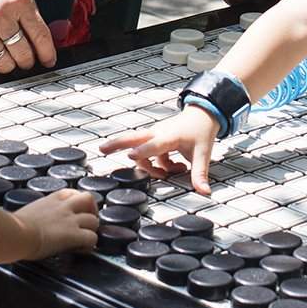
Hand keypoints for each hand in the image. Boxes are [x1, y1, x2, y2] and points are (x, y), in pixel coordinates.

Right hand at [0, 0, 56, 73]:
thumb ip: (32, 10)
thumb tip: (48, 35)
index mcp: (19, 1)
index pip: (40, 36)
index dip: (47, 53)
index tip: (49, 61)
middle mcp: (0, 16)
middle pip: (23, 55)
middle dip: (28, 61)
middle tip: (27, 59)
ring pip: (3, 63)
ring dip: (9, 64)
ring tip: (8, 57)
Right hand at [15, 189, 98, 257]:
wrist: (15, 234)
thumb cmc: (13, 226)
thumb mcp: (25, 213)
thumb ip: (33, 215)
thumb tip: (25, 224)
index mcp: (50, 200)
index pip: (71, 193)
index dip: (77, 201)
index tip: (75, 211)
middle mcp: (63, 207)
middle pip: (88, 199)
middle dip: (91, 210)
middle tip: (87, 223)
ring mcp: (70, 220)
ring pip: (94, 220)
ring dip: (92, 230)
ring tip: (85, 239)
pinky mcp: (73, 235)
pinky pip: (92, 238)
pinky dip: (90, 245)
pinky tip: (82, 250)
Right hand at [101, 105, 222, 194]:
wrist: (203, 115)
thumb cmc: (201, 131)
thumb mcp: (203, 154)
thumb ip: (199, 174)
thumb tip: (204, 192)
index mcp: (170, 136)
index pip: (154, 145)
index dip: (143, 151)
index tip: (130, 156)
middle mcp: (158, 133)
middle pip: (133, 138)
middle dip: (117, 144)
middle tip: (102, 150)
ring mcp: (155, 134)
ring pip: (139, 147)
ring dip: (149, 165)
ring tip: (171, 171)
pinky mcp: (155, 138)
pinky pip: (150, 154)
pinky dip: (157, 164)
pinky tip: (173, 167)